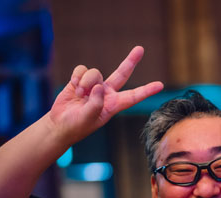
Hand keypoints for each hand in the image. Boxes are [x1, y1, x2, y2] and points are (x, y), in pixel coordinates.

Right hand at [48, 46, 163, 143]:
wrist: (60, 124)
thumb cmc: (76, 126)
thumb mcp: (87, 118)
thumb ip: (95, 104)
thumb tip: (99, 87)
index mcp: (113, 105)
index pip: (132, 97)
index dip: (146, 91)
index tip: (160, 85)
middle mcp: (106, 93)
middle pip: (122, 74)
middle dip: (130, 61)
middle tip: (140, 49)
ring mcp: (94, 86)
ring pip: (95, 72)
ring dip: (85, 82)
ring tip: (80, 95)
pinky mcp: (81, 80)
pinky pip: (82, 69)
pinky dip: (77, 77)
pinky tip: (73, 86)